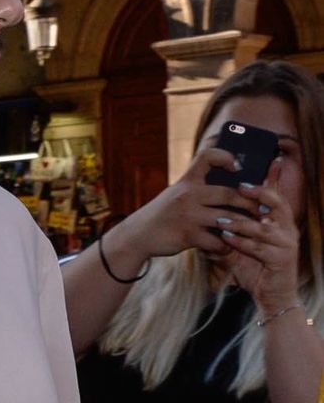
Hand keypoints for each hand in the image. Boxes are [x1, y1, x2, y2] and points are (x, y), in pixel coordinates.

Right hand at [121, 144, 245, 266]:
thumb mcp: (176, 194)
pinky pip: (216, 241)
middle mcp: (189, 195)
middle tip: (264, 209)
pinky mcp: (187, 236)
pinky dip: (225, 245)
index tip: (238, 167)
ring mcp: (188, 215)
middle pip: (229, 193)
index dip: (226, 157)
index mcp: (188, 181)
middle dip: (250, 202)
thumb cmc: (163, 214)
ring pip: (227, 218)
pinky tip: (228, 246)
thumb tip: (229, 187)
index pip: (208, 156)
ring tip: (255, 229)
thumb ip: (198, 188)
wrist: (138, 235)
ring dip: (244, 225)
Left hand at [218, 162, 301, 314]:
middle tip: (239, 186)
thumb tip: (208, 220)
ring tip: (221, 219)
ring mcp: (287, 243)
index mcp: (279, 222)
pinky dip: (242, 243)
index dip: (272, 178)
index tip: (268, 160)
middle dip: (258, 193)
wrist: (272, 298)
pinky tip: (227, 240)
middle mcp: (287, 228)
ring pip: (263, 227)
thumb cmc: (256, 271)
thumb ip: (230, 233)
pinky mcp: (283, 259)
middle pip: (276, 203)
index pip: (276, 195)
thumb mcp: (241, 248)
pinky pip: (260, 248)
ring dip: (241, 223)